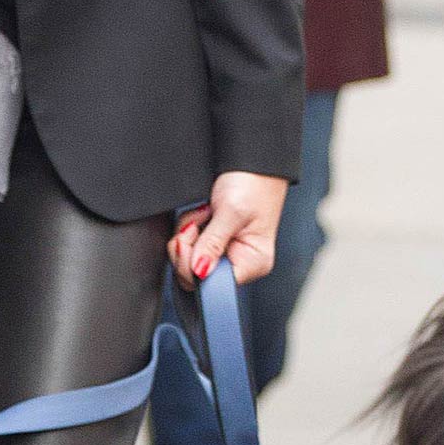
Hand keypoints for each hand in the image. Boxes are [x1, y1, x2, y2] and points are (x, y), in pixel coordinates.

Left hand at [168, 171, 288, 289]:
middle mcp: (239, 262)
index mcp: (253, 263)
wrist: (252, 160)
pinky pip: (189, 243)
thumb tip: (199, 272)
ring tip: (205, 213)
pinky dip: (189, 226)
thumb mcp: (232, 213)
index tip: (190, 241)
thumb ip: (212, 244)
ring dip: (188, 232)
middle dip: (188, 247)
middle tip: (196, 224)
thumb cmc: (255, 184)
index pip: (213, 284)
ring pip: (188, 257)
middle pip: (196, 274)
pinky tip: (202, 213)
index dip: (194, 267)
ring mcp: (224, 252)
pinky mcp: (212, 240)